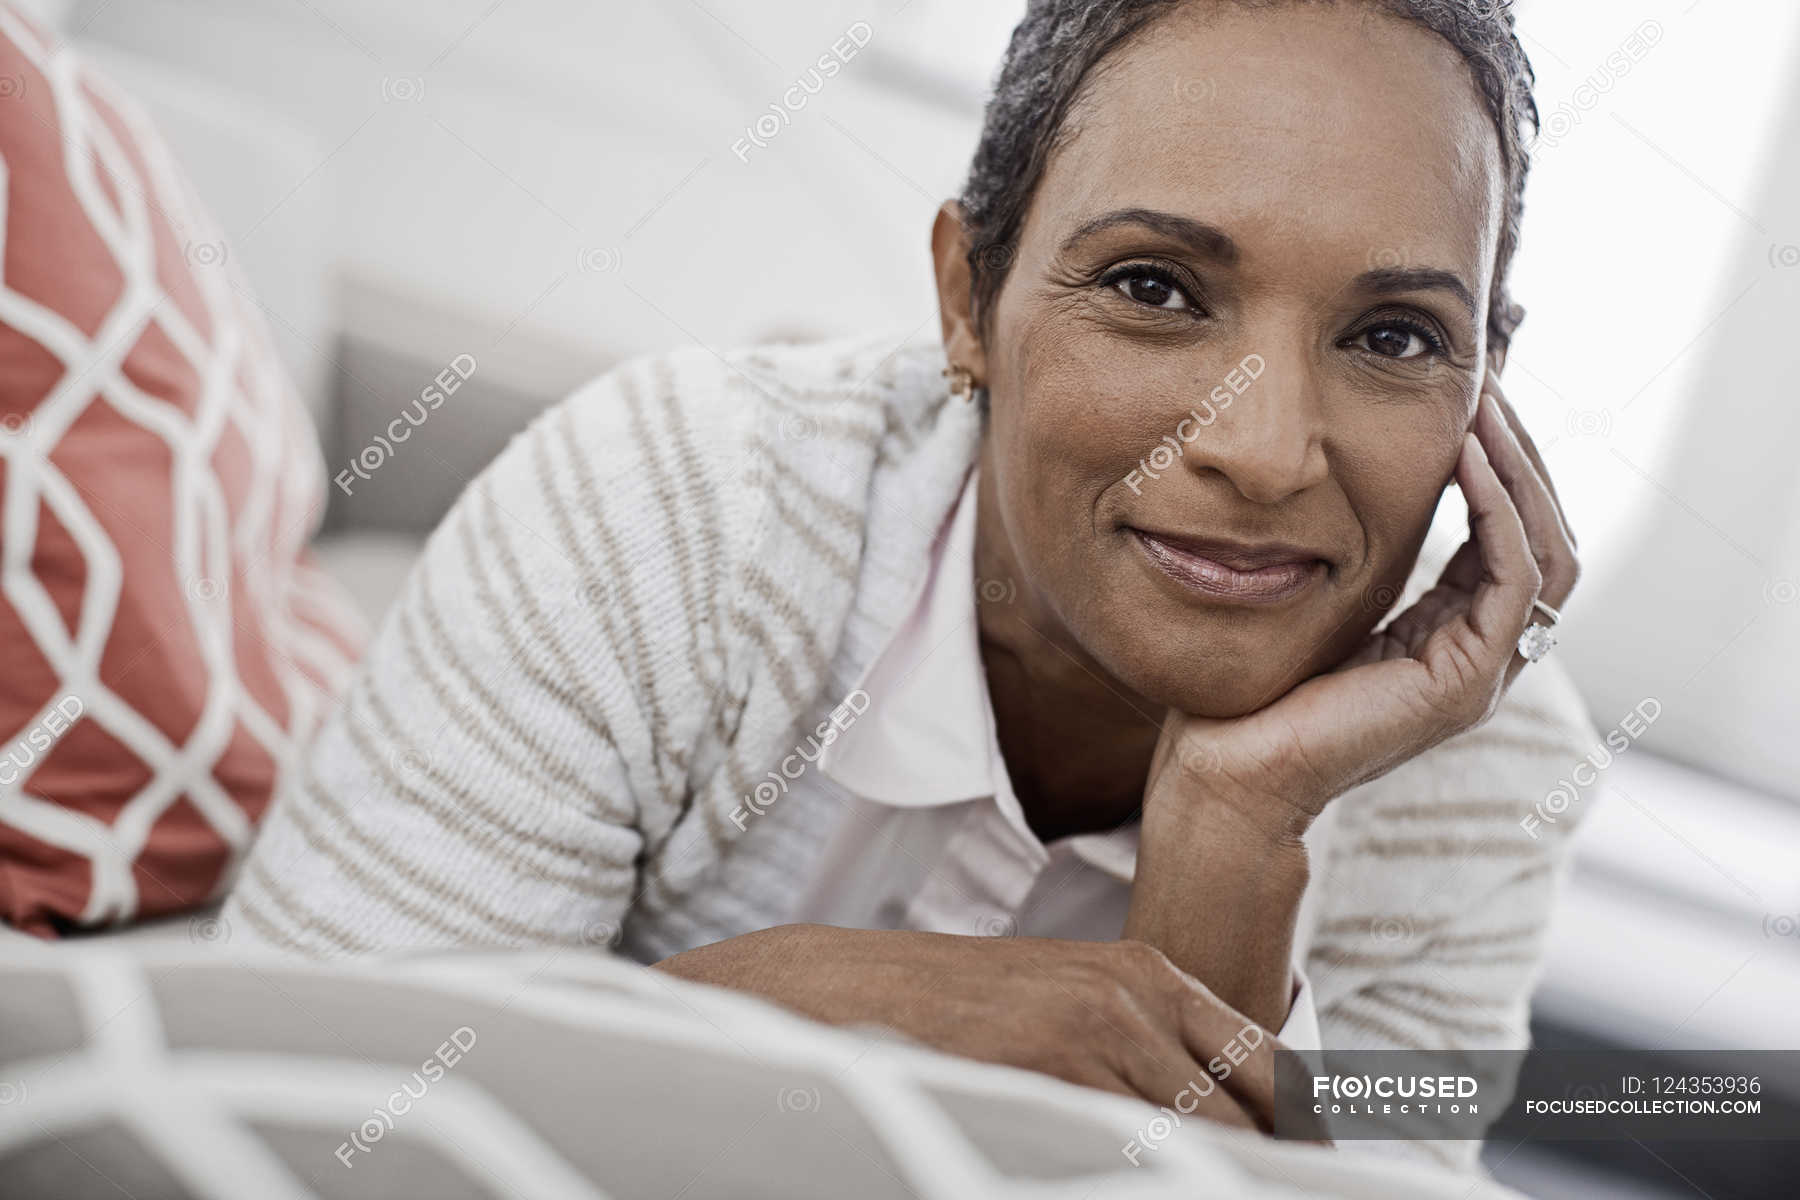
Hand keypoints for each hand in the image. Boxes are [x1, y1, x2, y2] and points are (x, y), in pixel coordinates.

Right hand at [654, 924, 1280, 1130]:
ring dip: (1205, 1178)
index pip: (1280, 1073)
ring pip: (1202, 1146)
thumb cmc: (945, 1009)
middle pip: (1256, 1121)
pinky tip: (1117, 1182)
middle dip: (1262, 1175)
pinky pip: (1132, 1157)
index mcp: (1149, 975)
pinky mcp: (1042, 1077)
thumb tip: (1223, 1127)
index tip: (1323, 1179)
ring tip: (1188, 1185)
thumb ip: (1145, 1051)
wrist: (826, 989)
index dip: (1309, 1142)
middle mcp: (1135, 997)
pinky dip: (1140, 1181)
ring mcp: (1091, 1035)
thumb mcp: (1062, 1004)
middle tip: (1269, 1198)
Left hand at [1144, 367, 1579, 840]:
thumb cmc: (1251, 686)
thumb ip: (1354, 549)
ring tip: (1484, 403)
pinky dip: (1498, 509)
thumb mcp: (1316, 595)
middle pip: (1544, 534)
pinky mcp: (1466, 683)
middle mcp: (1482, 655)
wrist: (1226, 769)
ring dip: (1520, 468)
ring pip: (1547, 549)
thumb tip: (1345, 467)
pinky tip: (1466, 456)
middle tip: (1489, 380)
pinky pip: (1513, 577)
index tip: (1469, 394)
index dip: (1500, 461)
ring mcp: (1483, 674)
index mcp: (1451, 635)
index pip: (1510, 534)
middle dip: (1521, 452)